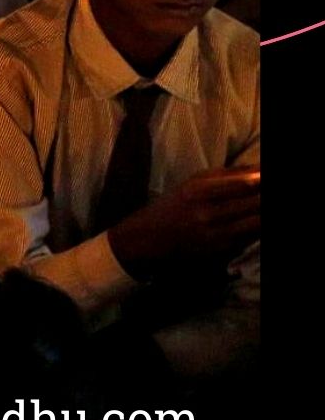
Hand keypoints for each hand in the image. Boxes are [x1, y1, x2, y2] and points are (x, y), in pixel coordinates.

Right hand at [107, 168, 262, 276]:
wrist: (150, 240)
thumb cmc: (174, 206)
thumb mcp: (194, 183)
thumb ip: (229, 175)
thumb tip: (260, 169)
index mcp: (200, 190)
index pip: (246, 184)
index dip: (263, 180)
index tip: (267, 178)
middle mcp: (210, 213)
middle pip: (256, 203)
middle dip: (266, 195)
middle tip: (268, 192)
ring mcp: (219, 234)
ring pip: (258, 222)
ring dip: (263, 212)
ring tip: (263, 204)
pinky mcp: (225, 250)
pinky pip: (253, 237)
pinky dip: (260, 227)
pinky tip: (258, 218)